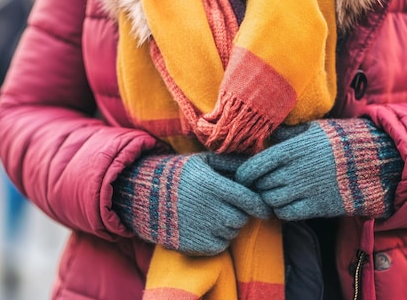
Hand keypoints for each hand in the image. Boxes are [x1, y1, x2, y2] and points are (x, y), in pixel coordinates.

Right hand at [113, 152, 269, 255]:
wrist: (142, 195)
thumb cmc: (176, 174)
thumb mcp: (202, 161)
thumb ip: (230, 162)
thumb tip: (255, 166)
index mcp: (212, 186)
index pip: (249, 201)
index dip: (260, 206)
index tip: (264, 209)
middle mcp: (208, 210)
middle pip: (241, 219)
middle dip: (239, 214)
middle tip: (228, 207)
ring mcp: (200, 229)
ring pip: (231, 233)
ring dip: (228, 226)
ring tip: (212, 215)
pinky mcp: (192, 246)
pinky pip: (219, 246)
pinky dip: (218, 239)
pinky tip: (206, 227)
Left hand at [236, 119, 401, 220]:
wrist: (373, 161)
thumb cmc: (341, 140)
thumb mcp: (314, 129)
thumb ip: (288, 133)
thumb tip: (268, 134)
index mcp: (291, 150)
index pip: (254, 166)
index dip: (244, 174)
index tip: (243, 176)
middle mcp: (295, 171)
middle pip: (261, 185)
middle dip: (258, 186)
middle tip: (261, 185)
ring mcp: (305, 191)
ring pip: (271, 201)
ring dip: (270, 199)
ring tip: (276, 193)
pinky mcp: (317, 207)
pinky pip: (287, 214)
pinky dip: (283, 211)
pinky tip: (288, 204)